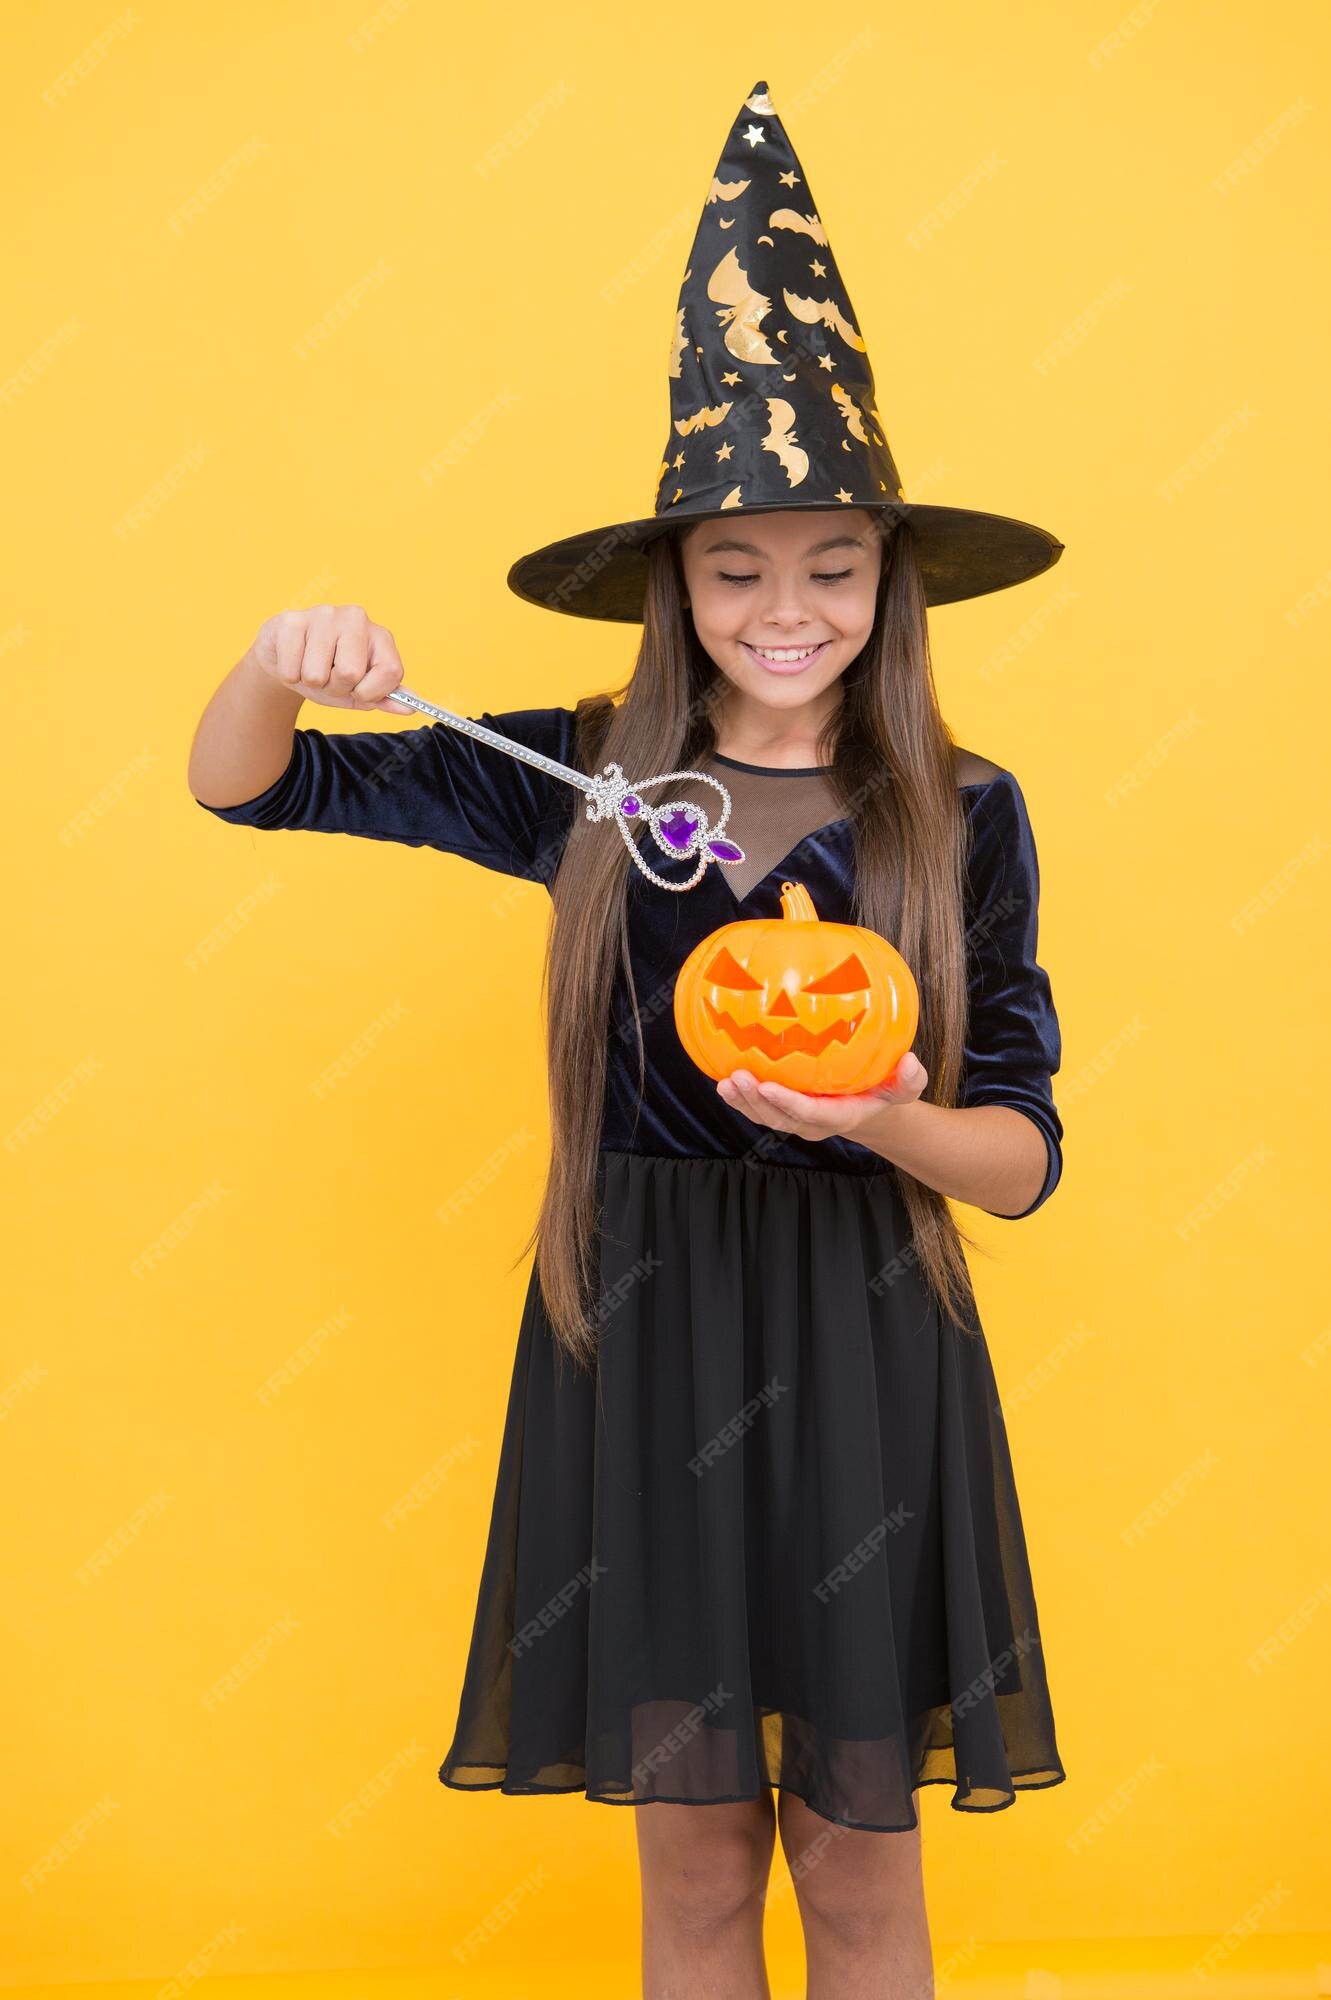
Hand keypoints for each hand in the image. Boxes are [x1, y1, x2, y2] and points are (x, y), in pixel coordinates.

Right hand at [250, 603, 413, 713]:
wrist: (287, 656)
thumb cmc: (328, 673)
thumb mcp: (358, 690)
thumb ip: (383, 698)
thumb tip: (409, 708)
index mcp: (380, 636)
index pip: (391, 671)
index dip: (372, 693)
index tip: (359, 692)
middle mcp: (355, 618)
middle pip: (350, 673)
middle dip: (336, 688)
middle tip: (329, 678)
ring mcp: (323, 615)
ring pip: (316, 674)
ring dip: (311, 683)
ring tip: (310, 667)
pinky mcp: (292, 621)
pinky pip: (291, 670)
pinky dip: (290, 676)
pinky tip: (294, 660)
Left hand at [716, 1052, 928, 1142]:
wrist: (868, 1110)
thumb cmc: (884, 1092)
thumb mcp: (903, 1088)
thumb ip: (908, 1080)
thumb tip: (909, 1062)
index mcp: (839, 1116)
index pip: (811, 1114)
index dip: (788, 1103)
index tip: (768, 1085)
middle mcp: (811, 1123)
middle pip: (778, 1118)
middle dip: (756, 1100)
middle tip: (738, 1077)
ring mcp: (794, 1120)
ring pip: (763, 1116)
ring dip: (743, 1101)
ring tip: (725, 1082)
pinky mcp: (781, 1111)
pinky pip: (757, 1108)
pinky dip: (740, 1097)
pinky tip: (721, 1078)